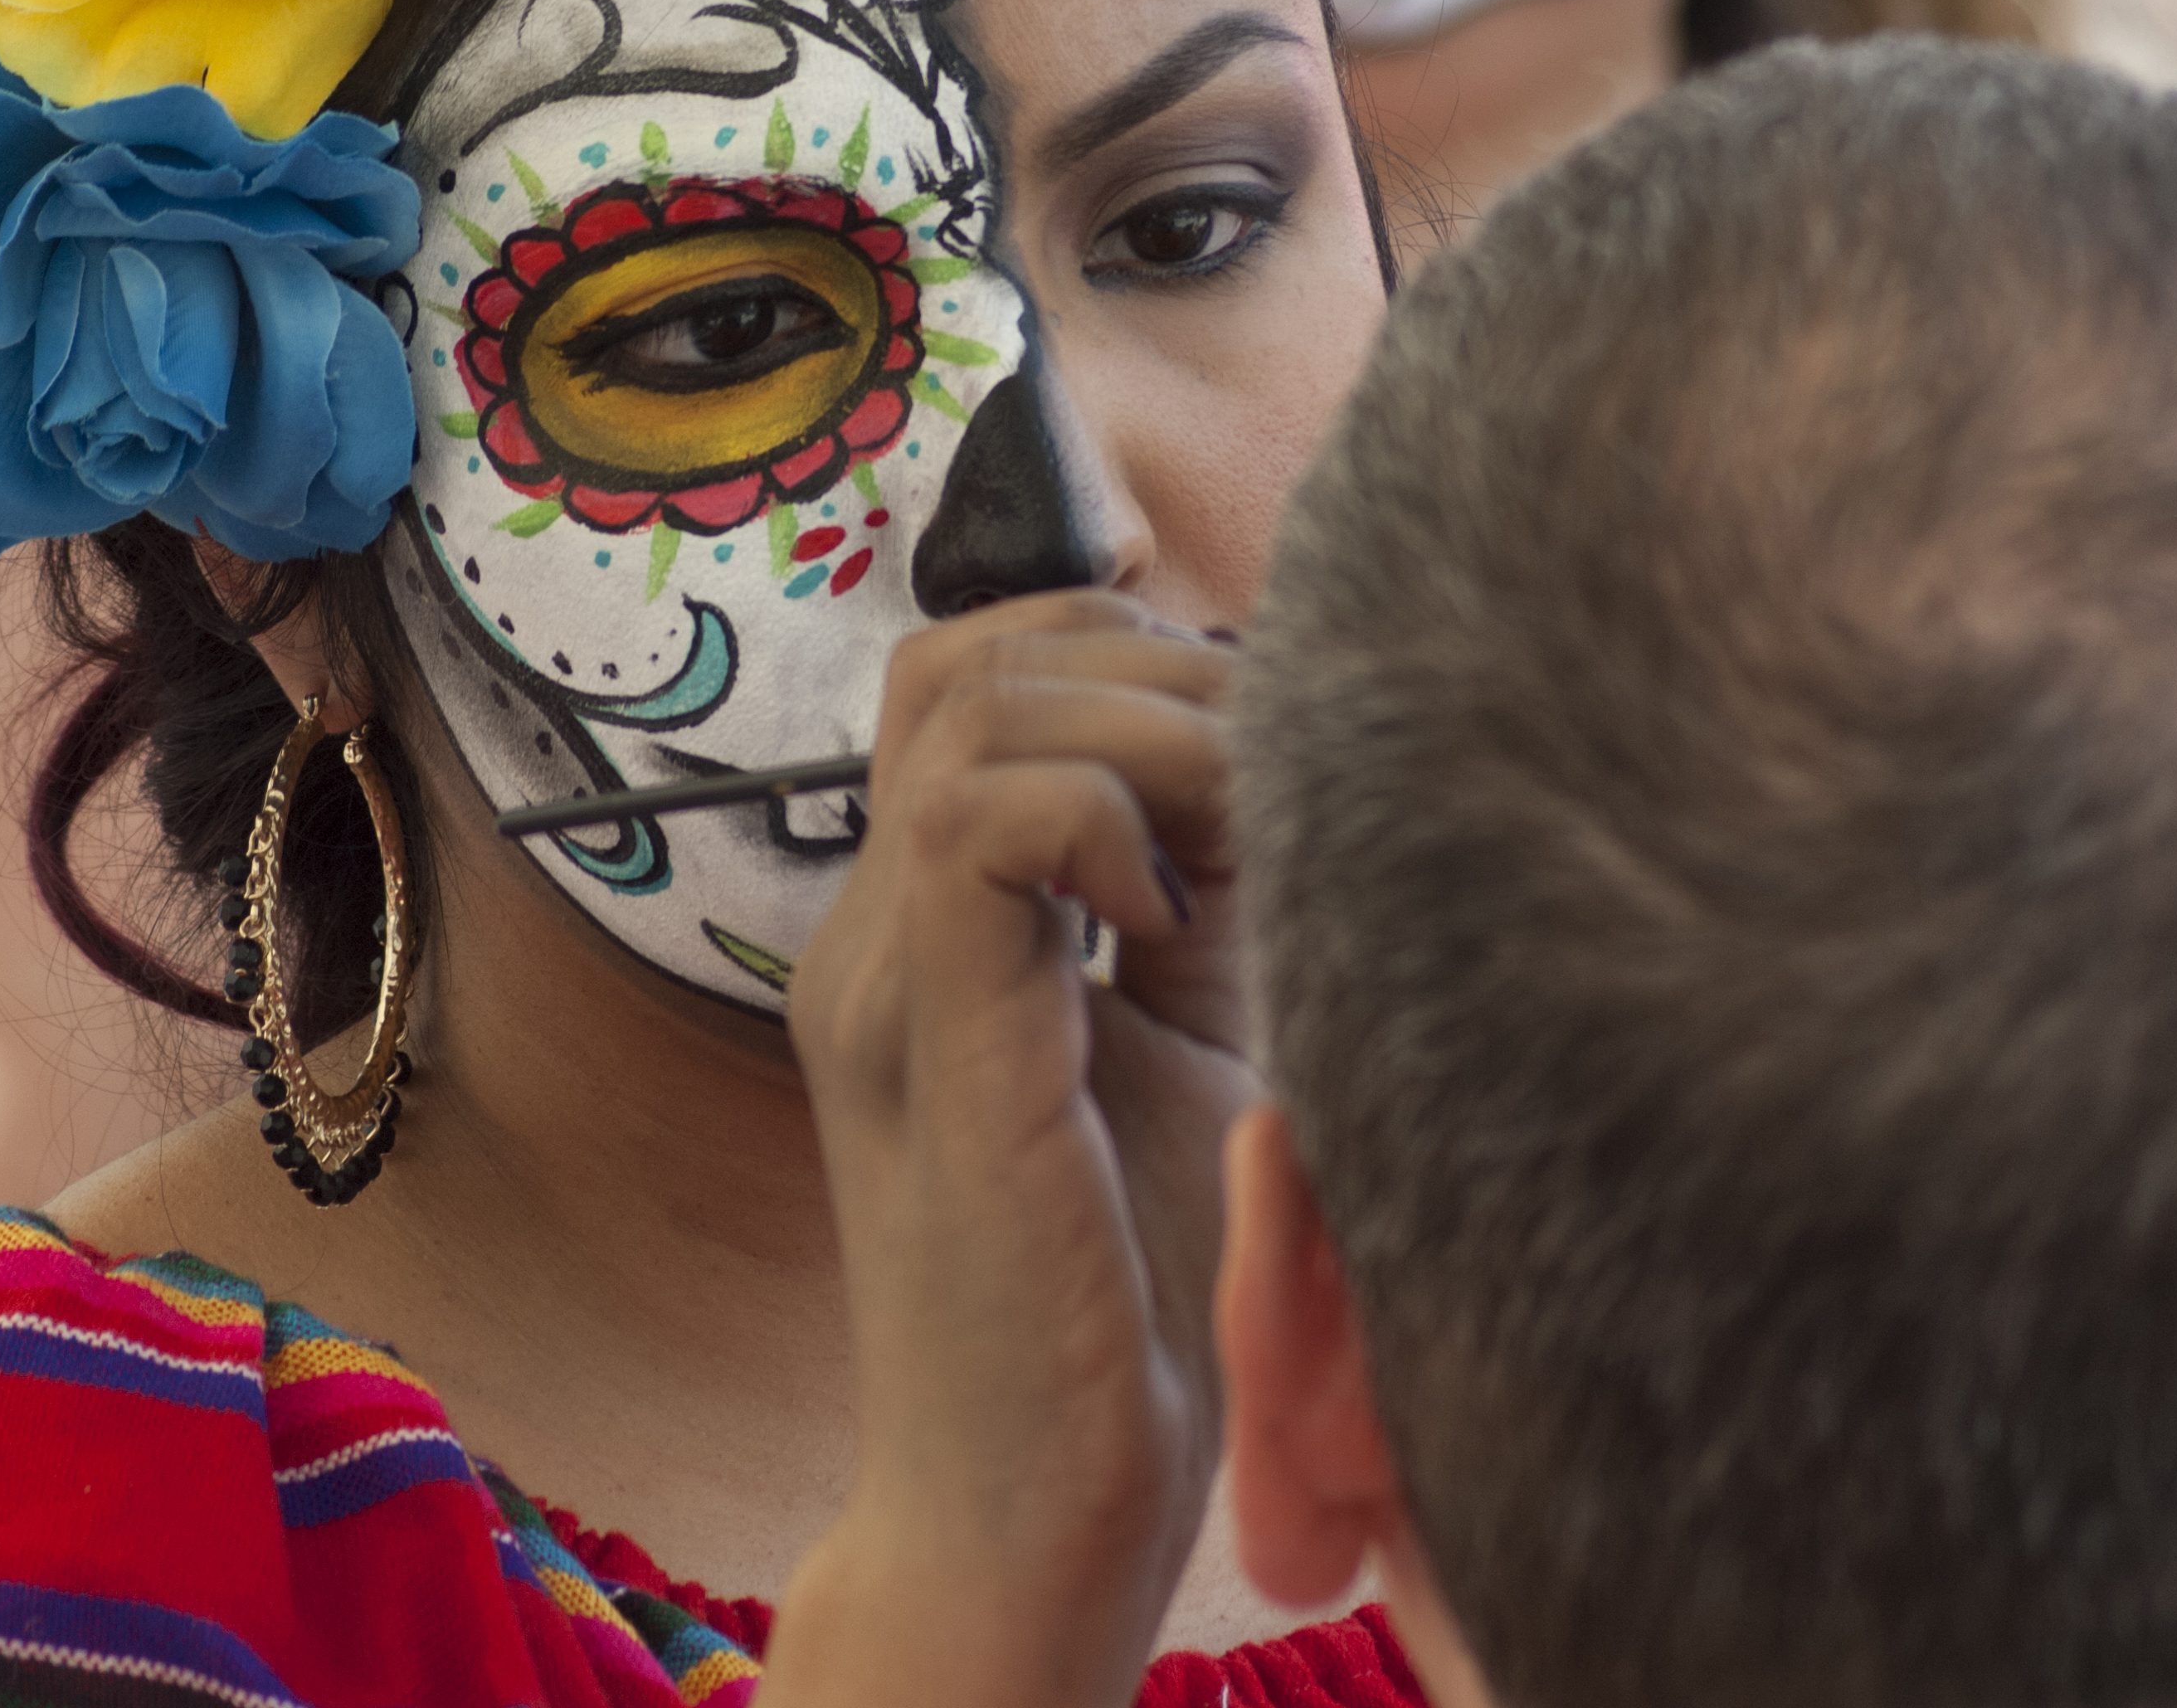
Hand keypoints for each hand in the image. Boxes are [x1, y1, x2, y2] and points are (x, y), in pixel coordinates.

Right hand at [768, 590, 1254, 1707]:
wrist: (1031, 1520)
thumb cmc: (1125, 1308)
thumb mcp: (1188, 1052)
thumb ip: (1204, 904)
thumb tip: (1301, 752)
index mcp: (925, 934)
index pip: (982, 672)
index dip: (1133, 662)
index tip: (1252, 769)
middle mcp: (875, 935)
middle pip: (969, 655)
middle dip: (1151, 671)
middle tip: (1259, 794)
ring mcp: (885, 985)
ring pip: (976, 704)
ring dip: (1147, 733)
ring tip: (1229, 853)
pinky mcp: (933, 1049)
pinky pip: (984, 824)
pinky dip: (1103, 818)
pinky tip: (1170, 926)